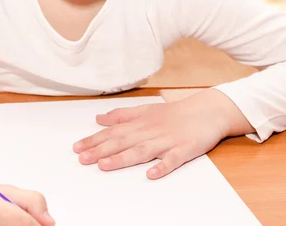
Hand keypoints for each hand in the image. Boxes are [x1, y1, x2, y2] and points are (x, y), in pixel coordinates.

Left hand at [73, 89, 252, 179]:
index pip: (114, 132)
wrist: (208, 110)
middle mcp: (151, 130)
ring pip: (143, 150)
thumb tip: (99, 119)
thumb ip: (122, 115)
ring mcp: (168, 140)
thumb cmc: (176, 113)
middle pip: (123, 141)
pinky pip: (173, 160)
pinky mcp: (185, 149)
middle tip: (82, 158)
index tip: (77, 148)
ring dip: (123, 158)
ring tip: (104, 165)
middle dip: (101, 150)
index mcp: (141, 122)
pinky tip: (151, 175)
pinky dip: (162, 167)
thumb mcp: (147, 110)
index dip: (95, 140)